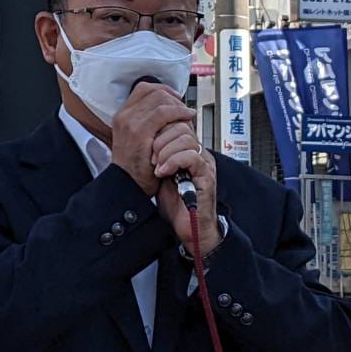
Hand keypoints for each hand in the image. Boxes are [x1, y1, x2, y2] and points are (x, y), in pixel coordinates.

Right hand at [110, 82, 194, 194]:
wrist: (128, 184)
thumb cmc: (136, 166)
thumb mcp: (137, 139)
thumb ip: (147, 123)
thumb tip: (168, 109)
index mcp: (122, 115)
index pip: (144, 88)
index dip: (163, 89)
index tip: (175, 98)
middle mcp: (124, 115)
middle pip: (154, 91)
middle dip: (173, 97)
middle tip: (184, 108)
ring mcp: (130, 122)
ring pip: (160, 99)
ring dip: (178, 105)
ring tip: (187, 114)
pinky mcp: (140, 131)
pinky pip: (163, 113)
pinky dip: (179, 112)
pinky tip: (187, 118)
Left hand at [154, 131, 220, 256]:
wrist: (188, 228)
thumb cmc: (175, 205)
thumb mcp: (161, 175)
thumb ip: (158, 156)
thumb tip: (143, 139)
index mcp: (189, 150)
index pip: (176, 123)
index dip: (159, 129)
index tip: (146, 144)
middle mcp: (199, 153)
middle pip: (181, 126)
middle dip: (160, 139)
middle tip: (151, 157)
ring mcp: (204, 163)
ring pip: (186, 138)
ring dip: (165, 151)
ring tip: (156, 166)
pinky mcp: (206, 175)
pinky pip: (191, 156)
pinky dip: (173, 161)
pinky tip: (163, 172)